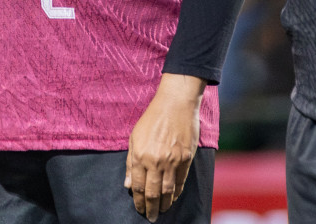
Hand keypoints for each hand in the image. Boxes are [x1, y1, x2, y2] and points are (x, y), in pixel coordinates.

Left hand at [125, 73, 203, 221]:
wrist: (176, 103)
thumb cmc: (152, 117)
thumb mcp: (134, 137)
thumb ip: (131, 162)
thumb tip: (129, 184)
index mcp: (141, 156)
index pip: (139, 186)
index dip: (138, 201)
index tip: (139, 209)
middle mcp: (156, 161)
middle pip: (153, 192)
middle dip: (151, 208)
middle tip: (151, 217)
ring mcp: (173, 161)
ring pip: (168, 190)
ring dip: (164, 204)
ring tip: (162, 211)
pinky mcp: (186, 158)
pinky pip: (181, 181)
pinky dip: (177, 192)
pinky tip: (173, 198)